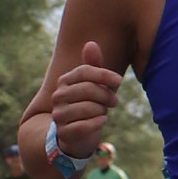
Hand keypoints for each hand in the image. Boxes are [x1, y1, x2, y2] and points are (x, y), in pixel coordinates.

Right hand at [43, 43, 125, 166]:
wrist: (78, 135)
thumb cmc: (89, 105)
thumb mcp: (94, 85)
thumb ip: (94, 66)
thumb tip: (90, 43)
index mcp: (65, 81)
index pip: (85, 71)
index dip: (104, 75)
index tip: (119, 81)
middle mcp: (58, 96)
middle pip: (88, 89)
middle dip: (106, 95)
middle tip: (114, 101)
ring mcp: (59, 115)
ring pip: (89, 108)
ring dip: (102, 111)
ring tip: (102, 112)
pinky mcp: (64, 133)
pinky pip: (85, 125)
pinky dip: (97, 123)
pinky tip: (101, 121)